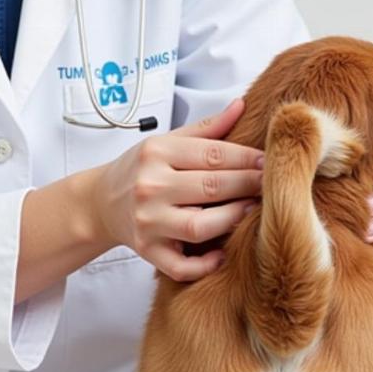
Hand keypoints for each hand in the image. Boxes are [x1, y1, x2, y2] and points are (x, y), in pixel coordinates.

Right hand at [91, 98, 262, 281]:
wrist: (100, 202)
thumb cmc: (139, 169)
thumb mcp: (166, 141)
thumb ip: (206, 128)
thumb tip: (241, 106)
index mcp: (156, 153)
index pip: (213, 154)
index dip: (247, 158)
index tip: (269, 160)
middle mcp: (150, 186)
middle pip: (212, 187)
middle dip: (248, 185)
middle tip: (273, 184)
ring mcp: (148, 222)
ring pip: (201, 226)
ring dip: (233, 219)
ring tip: (251, 210)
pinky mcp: (147, 251)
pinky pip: (182, 265)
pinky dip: (205, 264)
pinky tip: (222, 253)